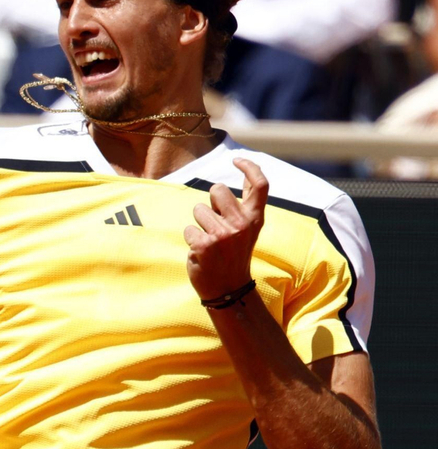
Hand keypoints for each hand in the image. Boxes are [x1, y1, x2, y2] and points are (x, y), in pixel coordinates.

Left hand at [184, 158, 266, 300]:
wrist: (229, 289)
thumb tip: (244, 170)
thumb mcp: (248, 229)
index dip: (249, 166)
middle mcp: (242, 224)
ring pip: (199, 209)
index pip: (260, 184)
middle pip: (218, 189)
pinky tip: (202, 253)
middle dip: (211, 202)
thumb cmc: (234, 254)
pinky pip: (188, 229)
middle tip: (216, 224)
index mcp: (255, 218)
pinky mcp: (205, 244)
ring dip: (199, 224)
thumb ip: (244, 204)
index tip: (236, 159)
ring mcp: (224, 234)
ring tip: (210, 241)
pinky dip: (191, 239)